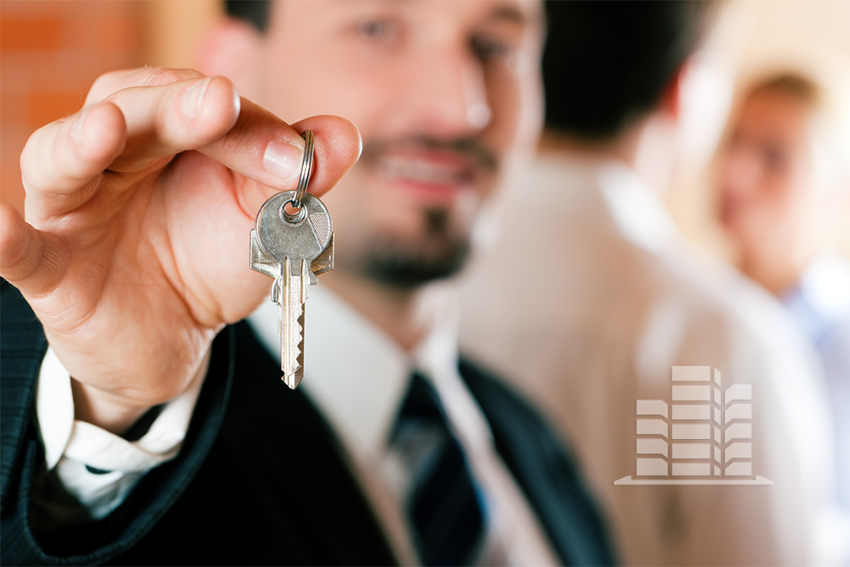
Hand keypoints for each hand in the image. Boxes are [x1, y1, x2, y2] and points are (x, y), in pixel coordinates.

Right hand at [0, 68, 360, 433]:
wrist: (174, 338)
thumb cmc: (210, 260)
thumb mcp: (261, 221)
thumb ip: (294, 179)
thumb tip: (344, 134)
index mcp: (169, 135)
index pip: (204, 108)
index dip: (249, 128)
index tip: (299, 160)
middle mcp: (115, 156)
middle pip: (132, 109)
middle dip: (177, 107)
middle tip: (219, 103)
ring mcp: (75, 209)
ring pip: (61, 160)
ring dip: (81, 142)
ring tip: (107, 128)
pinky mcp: (52, 268)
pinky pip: (20, 251)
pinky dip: (2, 237)